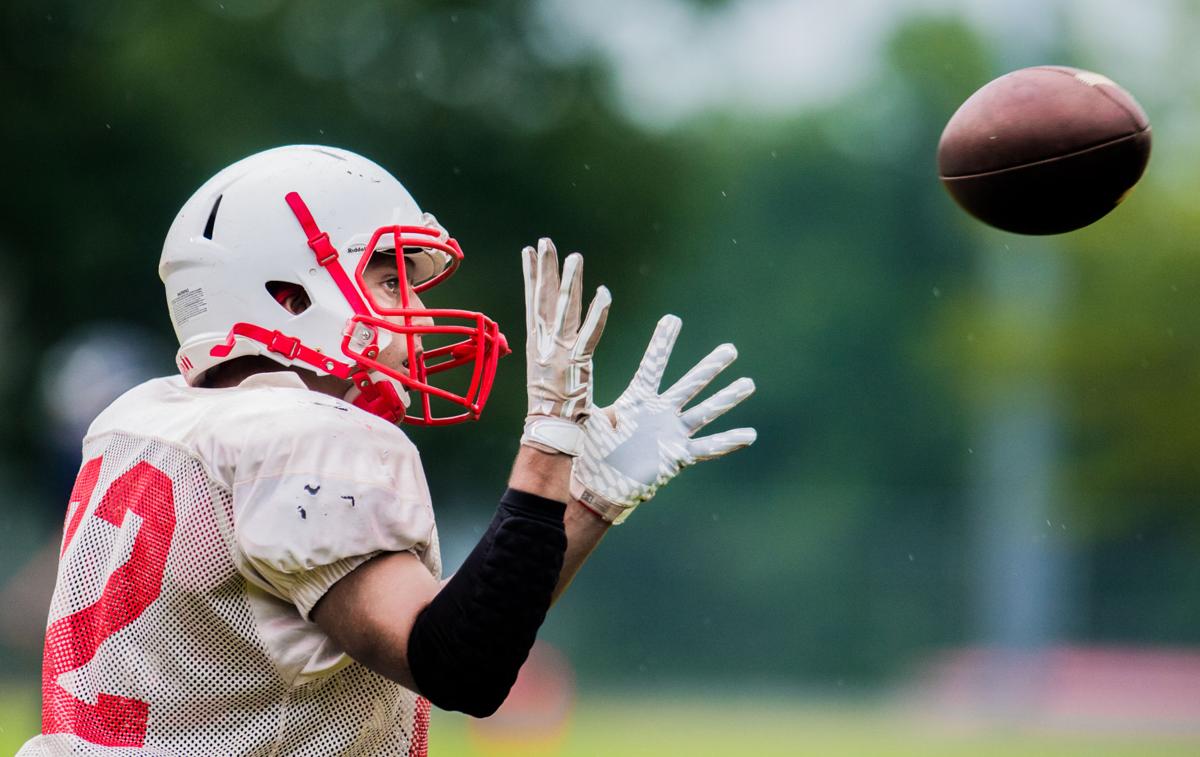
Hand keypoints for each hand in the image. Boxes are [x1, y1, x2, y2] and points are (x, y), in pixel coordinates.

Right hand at [521, 238, 610, 454]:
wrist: (547, 430)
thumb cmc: (551, 411)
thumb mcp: (549, 378)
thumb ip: (556, 361)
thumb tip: (552, 352)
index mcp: (536, 344)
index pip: (533, 302)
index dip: (531, 275)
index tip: (528, 251)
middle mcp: (545, 343)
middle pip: (544, 298)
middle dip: (545, 268)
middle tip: (544, 242)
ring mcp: (560, 351)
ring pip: (565, 309)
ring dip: (569, 282)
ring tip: (572, 256)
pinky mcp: (577, 362)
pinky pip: (591, 334)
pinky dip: (598, 314)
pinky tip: (604, 293)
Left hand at [570, 315, 756, 523]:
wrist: (598, 487)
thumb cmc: (590, 452)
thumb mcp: (586, 420)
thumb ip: (588, 396)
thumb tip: (572, 374)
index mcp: (637, 399)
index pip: (653, 365)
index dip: (662, 343)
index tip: (673, 319)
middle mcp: (660, 412)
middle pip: (690, 384)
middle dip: (710, 367)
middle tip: (731, 349)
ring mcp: (672, 433)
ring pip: (705, 411)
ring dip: (727, 398)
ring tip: (749, 384)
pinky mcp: (678, 455)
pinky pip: (707, 447)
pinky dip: (728, 441)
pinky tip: (750, 435)